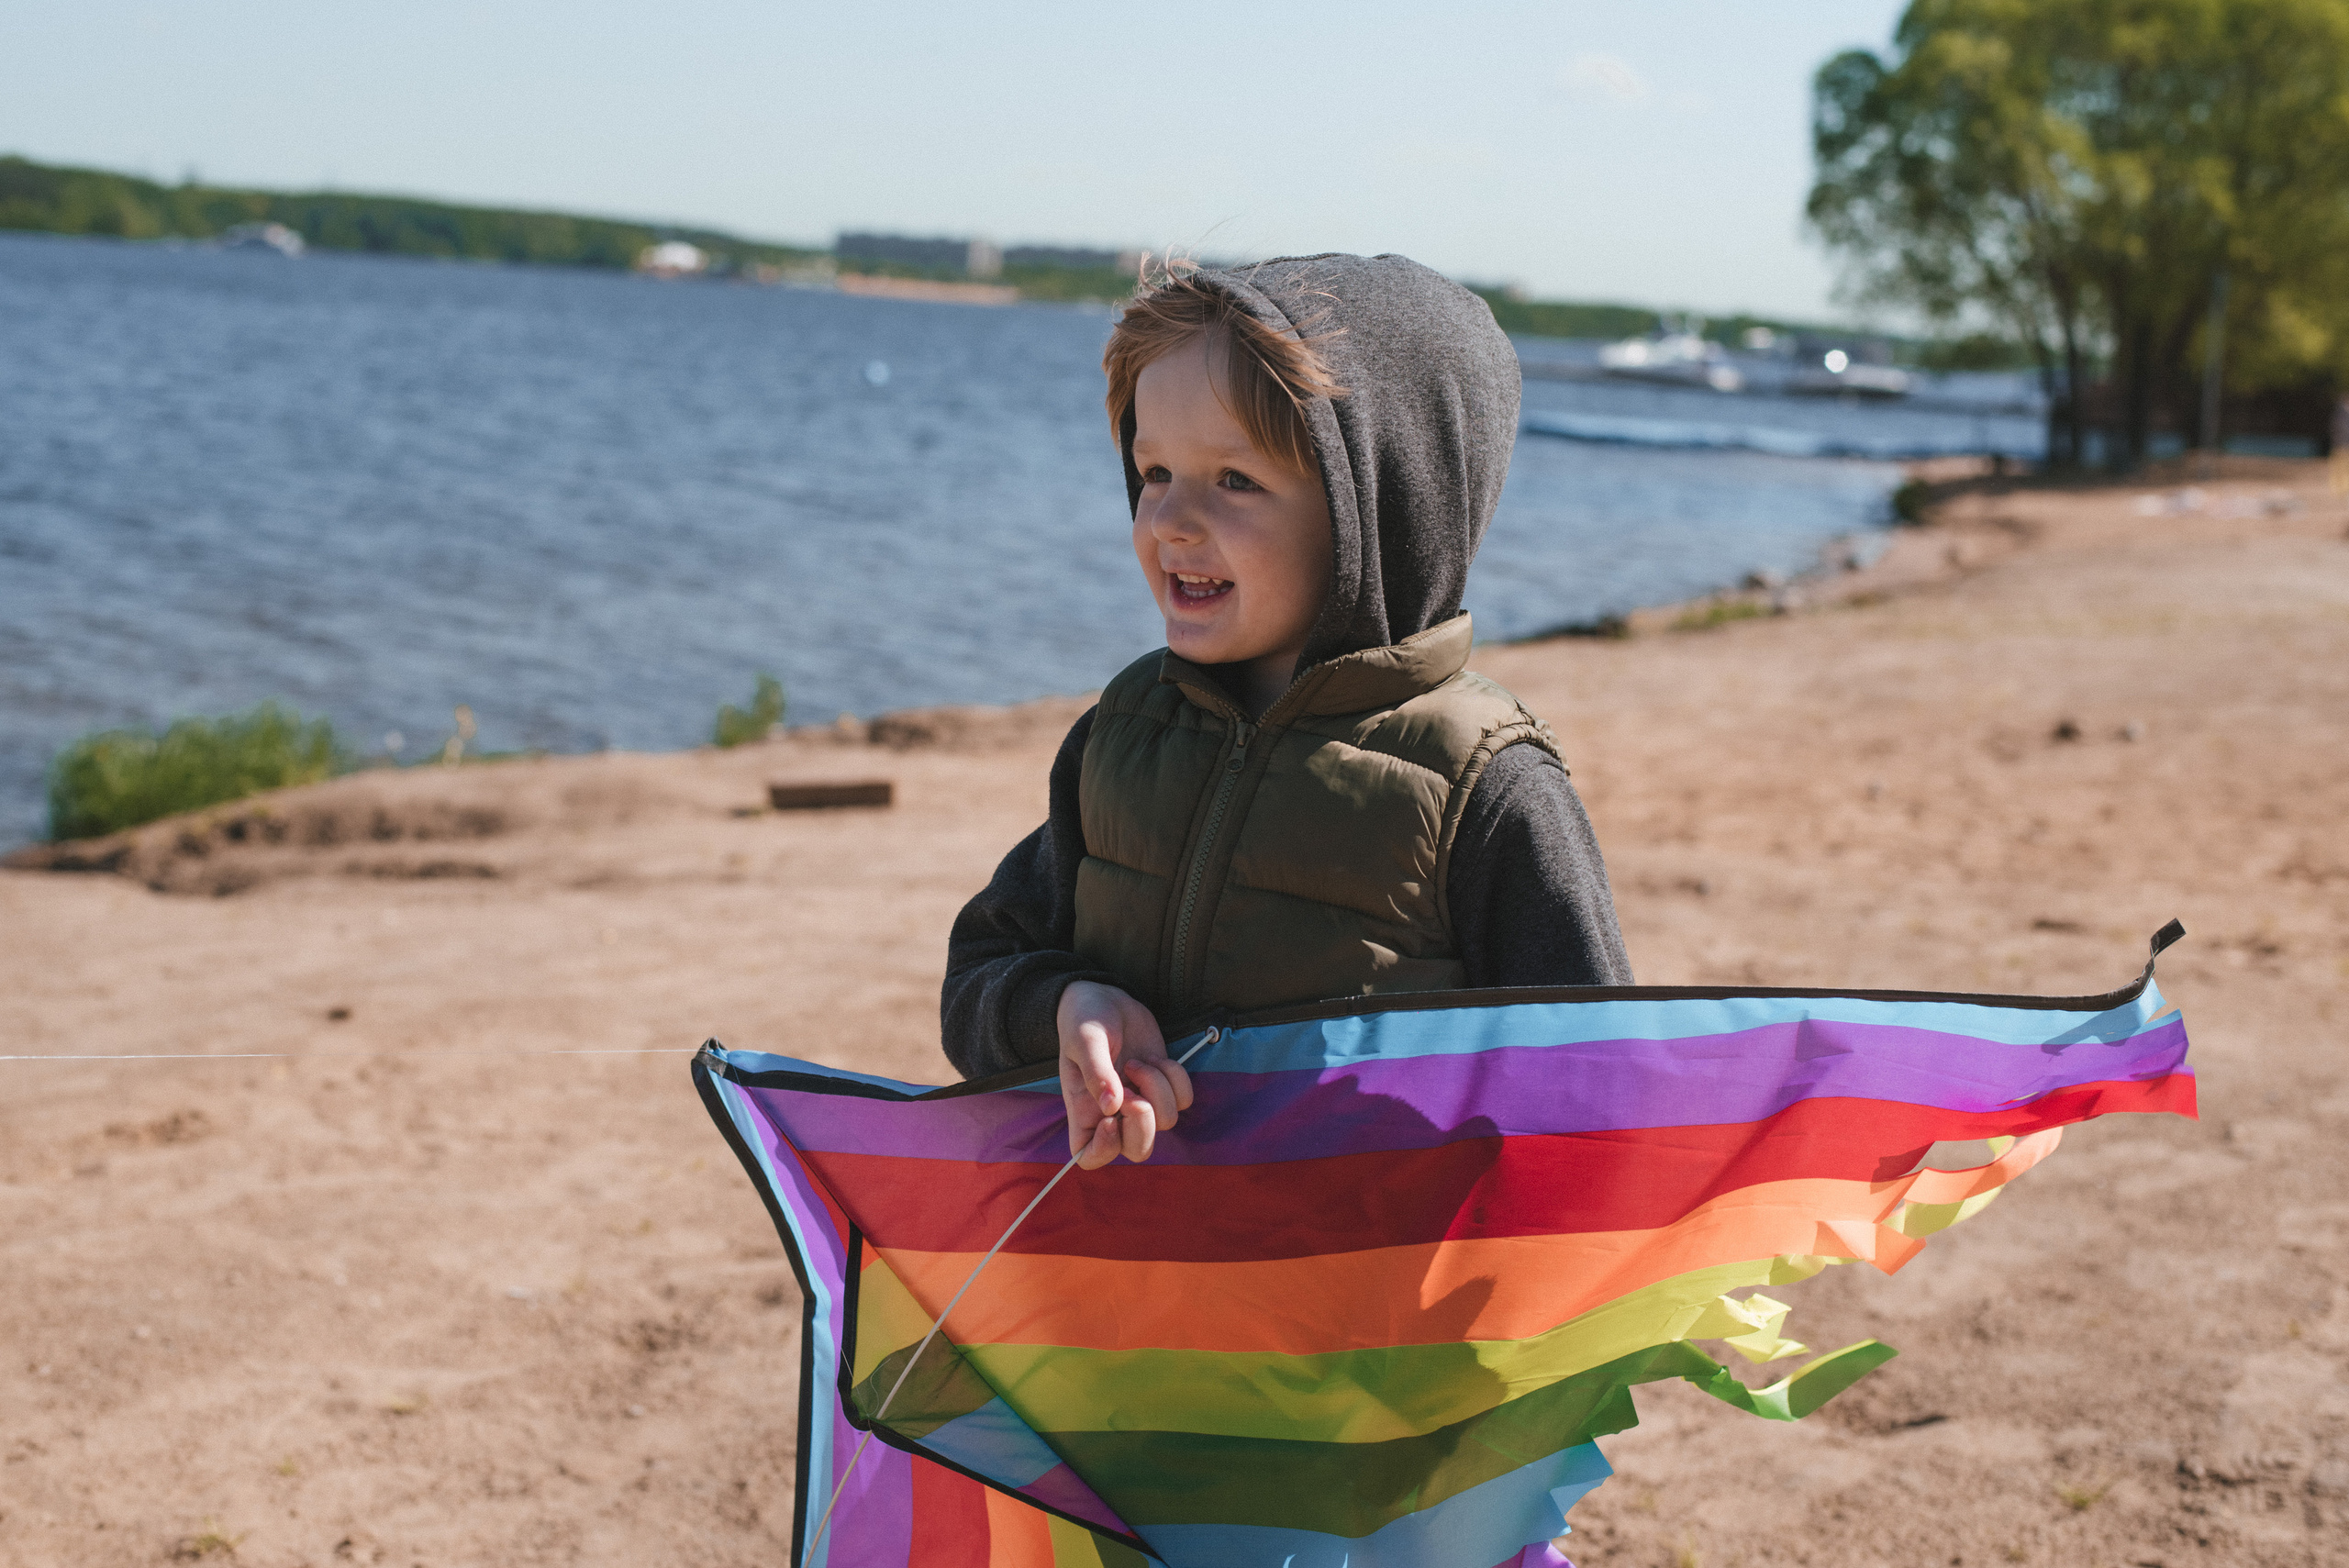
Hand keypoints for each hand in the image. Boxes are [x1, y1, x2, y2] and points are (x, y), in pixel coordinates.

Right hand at [1057, 980, 1194, 1169]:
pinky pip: (1183, 1099)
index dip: (1104, 1149)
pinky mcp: (1162, 1085)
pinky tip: (1155, 1058)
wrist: (1105, 998)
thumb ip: (1096, 1072)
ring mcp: (1140, 1101)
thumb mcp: (1083, 1040)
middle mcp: (1112, 1114)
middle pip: (1138, 1150)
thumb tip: (1112, 1107)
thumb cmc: (1083, 1020)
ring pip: (1166, 1121)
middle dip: (1144, 1123)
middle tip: (1133, 1092)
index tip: (1111, 1118)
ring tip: (1138, 1062)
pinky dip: (1175, 1077)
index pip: (1089, 1157)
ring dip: (1158, 1088)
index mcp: (1083, 1110)